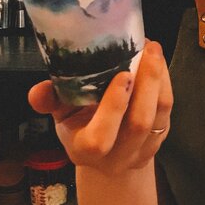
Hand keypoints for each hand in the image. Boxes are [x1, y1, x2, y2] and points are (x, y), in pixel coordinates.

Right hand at [27, 39, 172, 174]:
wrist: (107, 154)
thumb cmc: (79, 126)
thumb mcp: (60, 115)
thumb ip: (49, 101)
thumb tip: (37, 90)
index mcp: (86, 150)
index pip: (100, 139)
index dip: (112, 109)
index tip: (121, 76)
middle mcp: (117, 155)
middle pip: (138, 124)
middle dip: (146, 83)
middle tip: (144, 50)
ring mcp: (142, 148)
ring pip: (158, 115)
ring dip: (158, 78)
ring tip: (152, 49)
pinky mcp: (160, 137)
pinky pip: (167, 109)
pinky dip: (165, 81)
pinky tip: (158, 60)